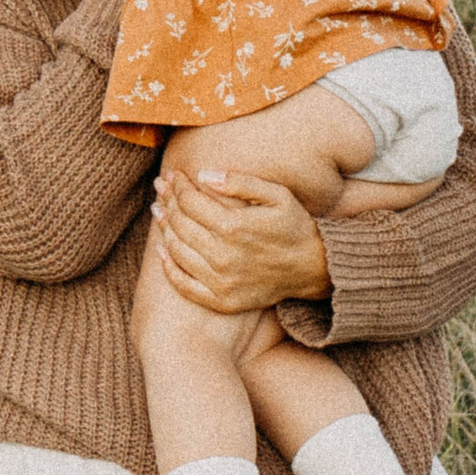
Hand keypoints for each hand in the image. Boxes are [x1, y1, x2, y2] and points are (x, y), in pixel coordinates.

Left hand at [150, 168, 333, 315]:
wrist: (316, 268)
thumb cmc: (294, 226)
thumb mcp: (277, 195)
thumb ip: (240, 182)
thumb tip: (203, 174)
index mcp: (234, 227)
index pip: (189, 201)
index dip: (178, 185)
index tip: (173, 175)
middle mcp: (223, 255)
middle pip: (179, 223)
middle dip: (166, 201)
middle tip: (160, 189)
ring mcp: (221, 281)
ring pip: (176, 250)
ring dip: (163, 229)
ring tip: (159, 212)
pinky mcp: (222, 300)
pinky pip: (183, 285)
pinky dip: (168, 266)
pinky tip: (162, 250)